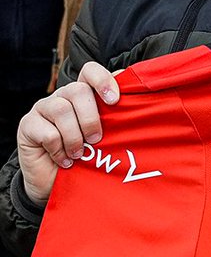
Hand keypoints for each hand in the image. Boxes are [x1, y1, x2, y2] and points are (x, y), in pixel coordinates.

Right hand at [17, 62, 119, 206]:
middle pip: (77, 90)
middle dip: (91, 118)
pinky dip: (60, 150)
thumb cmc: (87, 158)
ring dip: (75, 136)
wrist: (58, 185)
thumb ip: (117, 117)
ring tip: (80, 154)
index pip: (90, 71)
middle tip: (96, 140)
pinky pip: (47, 132)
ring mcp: (42, 109)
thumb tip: (137, 95)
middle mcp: (62, 97)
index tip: (115, 101)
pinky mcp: (27, 126)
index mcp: (83, 95)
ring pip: (61, 109)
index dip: (103, 80)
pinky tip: (65, 161)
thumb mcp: (107, 137)